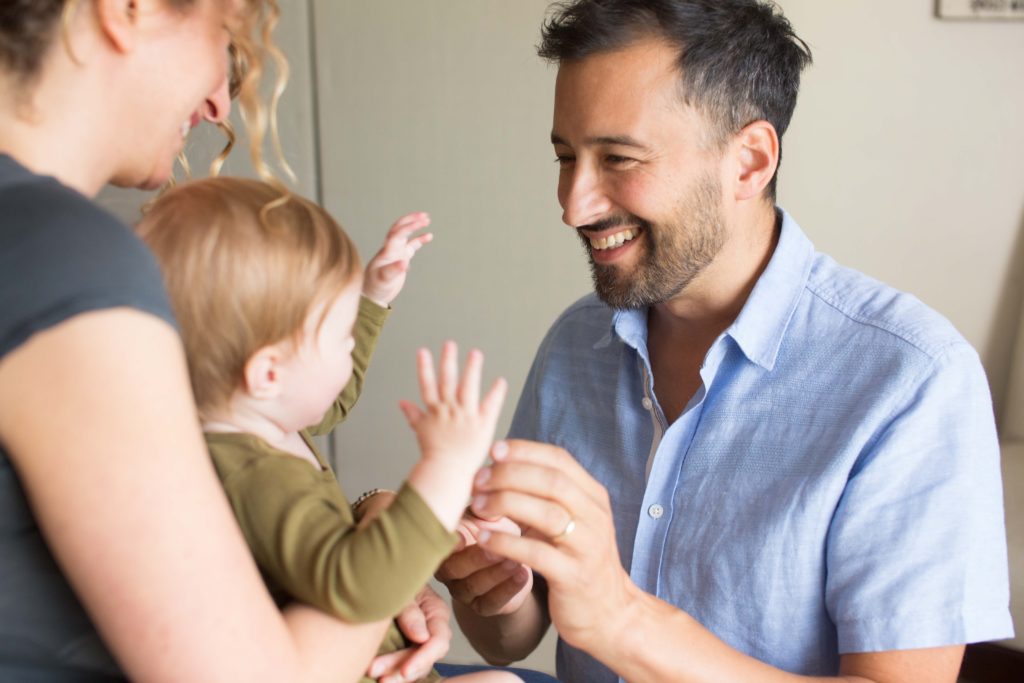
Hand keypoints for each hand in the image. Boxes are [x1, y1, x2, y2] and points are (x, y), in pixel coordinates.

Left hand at [362, 212, 432, 306]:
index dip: (409, 227)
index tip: (421, 222)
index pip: (397, 234)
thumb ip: (393, 270)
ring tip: (427, 219)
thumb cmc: (375, 286)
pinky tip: (429, 236)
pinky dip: (419, 240)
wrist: (373, 294)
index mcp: (386, 251)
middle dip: (411, 220)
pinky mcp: (401, 258)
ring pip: (405, 234)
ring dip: (414, 226)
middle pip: (399, 228)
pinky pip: (411, 245)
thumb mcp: (383, 280)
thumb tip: (405, 262)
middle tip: (424, 215)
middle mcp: (391, 249)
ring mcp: (396, 252)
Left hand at [367, 586, 451, 682]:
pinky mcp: (405, 647)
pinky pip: (402, 664)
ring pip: (413, 666)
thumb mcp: (404, 590)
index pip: (438, 642)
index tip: (405, 670)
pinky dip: (390, 670)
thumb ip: (411, 612)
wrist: (381, 574)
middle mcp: (431, 630)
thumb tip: (422, 638)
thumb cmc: (394, 577)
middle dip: (400, 669)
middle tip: (375, 672)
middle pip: (424, 659)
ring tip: (373, 674)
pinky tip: (376, 673)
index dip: (423, 658)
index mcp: (437, 612)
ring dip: (393, 673)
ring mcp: (419, 640)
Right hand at [399, 342, 506, 470]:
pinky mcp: (482, 425)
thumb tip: (401, 402)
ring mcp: (465, 417)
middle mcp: (449, 411)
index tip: (423, 351)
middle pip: (448, 382)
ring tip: (475, 353)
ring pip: (468, 388)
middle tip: (450, 344)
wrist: (446, 473)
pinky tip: (501, 381)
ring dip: (471, 369)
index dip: (424, 368)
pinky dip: (496, 393)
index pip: (427, 386)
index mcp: (434, 413)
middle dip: (448, 361)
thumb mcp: (420, 431)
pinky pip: (490, 406)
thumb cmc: (433, 455)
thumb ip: (412, 414)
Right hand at [436, 513, 533, 616]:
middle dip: (477, 557)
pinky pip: (493, 601)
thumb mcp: (487, 515)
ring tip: (516, 559)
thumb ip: (483, 510)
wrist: (512, 555)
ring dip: (496, 572)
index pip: (438, 543)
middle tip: (497, 546)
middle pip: (454, 567)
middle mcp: (446, 569)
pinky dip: (509, 588)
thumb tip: (486, 498)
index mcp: (442, 542)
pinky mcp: (483, 605)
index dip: (450, 541)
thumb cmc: (494, 528)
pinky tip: (524, 575)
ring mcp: (463, 590)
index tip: (465, 535)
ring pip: (474, 585)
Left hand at [468, 440, 635, 651]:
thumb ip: (541, 496)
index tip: (493, 450)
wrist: (610, 613)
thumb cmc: (578, 560)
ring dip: (506, 504)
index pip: (559, 460)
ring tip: (477, 506)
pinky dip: (507, 542)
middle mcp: (595, 516)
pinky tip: (484, 538)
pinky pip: (537, 553)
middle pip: (552, 481)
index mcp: (593, 496)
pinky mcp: (574, 576)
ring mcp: (587, 546)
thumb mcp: (568, 521)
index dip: (525, 451)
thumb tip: (495, 469)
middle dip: (510, 475)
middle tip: (478, 481)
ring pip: (547, 513)